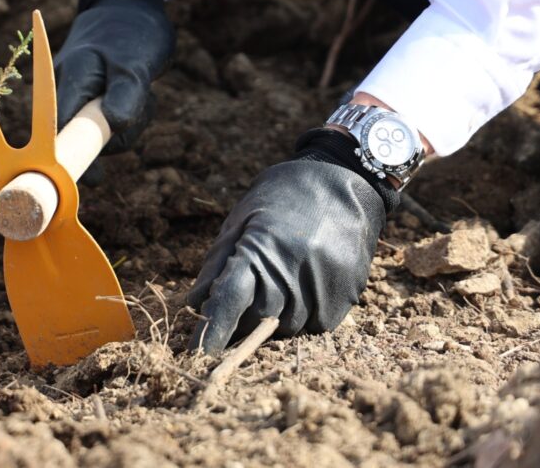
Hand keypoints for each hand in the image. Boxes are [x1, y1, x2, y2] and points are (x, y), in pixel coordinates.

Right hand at [55, 0, 174, 181]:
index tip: (94, 178)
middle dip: (118, 134)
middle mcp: (67, 92)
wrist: (129, 5)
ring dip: (129, 121)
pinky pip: (111, 121)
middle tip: (140, 106)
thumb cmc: (130, 31)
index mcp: (69, 82)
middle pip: (86, 138)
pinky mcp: (93, 99)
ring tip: (142, 91)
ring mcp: (79, 96)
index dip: (73, 159)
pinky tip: (138, 93)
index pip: (60, 131)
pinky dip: (129, 113)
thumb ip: (125, 95)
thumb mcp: (135, 63)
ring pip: (104, 132)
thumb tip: (113, 126)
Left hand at [186, 129, 398, 354]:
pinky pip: (314, 325)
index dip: (210, 331)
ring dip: (271, 318)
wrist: (344, 183)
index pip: (228, 302)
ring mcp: (322, 288)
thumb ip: (217, 265)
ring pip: (285, 329)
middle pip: (255, 322)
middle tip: (240, 301)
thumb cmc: (282, 199)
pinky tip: (301, 286)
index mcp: (259, 250)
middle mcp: (293, 274)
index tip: (196, 356)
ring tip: (277, 281)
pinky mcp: (345, 298)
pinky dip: (300, 315)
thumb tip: (194, 305)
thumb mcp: (240, 221)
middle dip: (239, 322)